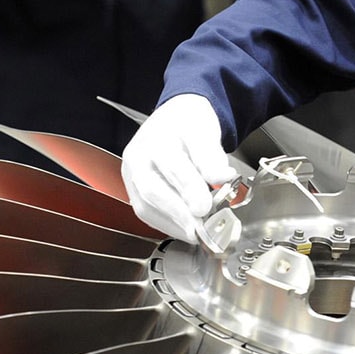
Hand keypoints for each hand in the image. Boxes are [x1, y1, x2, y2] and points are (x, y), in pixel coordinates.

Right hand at [122, 94, 236, 241]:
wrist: (173, 119)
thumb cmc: (188, 124)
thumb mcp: (204, 129)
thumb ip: (212, 155)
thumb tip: (222, 177)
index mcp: (157, 138)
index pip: (172, 165)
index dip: (189, 188)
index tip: (205, 206)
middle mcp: (138, 157)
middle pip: (152, 189)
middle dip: (177, 212)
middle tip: (199, 228)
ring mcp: (132, 175)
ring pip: (145, 206)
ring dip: (172, 224)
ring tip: (197, 234)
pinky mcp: (134, 191)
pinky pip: (146, 213)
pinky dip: (167, 225)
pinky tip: (186, 230)